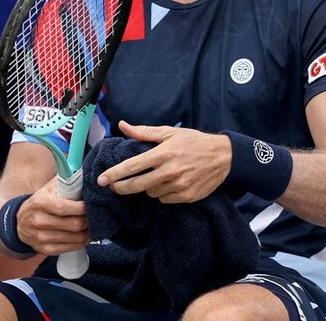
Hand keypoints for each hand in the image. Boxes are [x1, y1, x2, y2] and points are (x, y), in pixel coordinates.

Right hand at [16, 178, 88, 255]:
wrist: (20, 223)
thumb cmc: (41, 202)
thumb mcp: (49, 188)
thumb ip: (67, 181)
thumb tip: (87, 175)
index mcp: (39, 203)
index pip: (64, 207)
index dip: (82, 208)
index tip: (91, 204)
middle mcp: (38, 221)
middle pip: (73, 224)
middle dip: (89, 219)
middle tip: (96, 215)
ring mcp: (41, 238)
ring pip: (75, 237)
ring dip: (89, 231)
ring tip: (93, 224)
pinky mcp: (45, 250)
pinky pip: (72, 247)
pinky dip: (83, 241)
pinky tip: (85, 234)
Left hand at [96, 121, 231, 203]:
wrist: (224, 157)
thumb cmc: (195, 142)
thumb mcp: (170, 133)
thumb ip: (144, 132)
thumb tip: (123, 125)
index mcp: (164, 153)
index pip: (133, 166)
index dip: (115, 174)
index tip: (101, 179)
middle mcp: (170, 171)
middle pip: (137, 185)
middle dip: (122, 187)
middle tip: (114, 187)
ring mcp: (179, 185)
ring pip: (151, 193)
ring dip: (148, 187)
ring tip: (156, 177)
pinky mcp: (187, 196)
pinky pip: (164, 199)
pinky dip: (162, 193)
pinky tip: (169, 184)